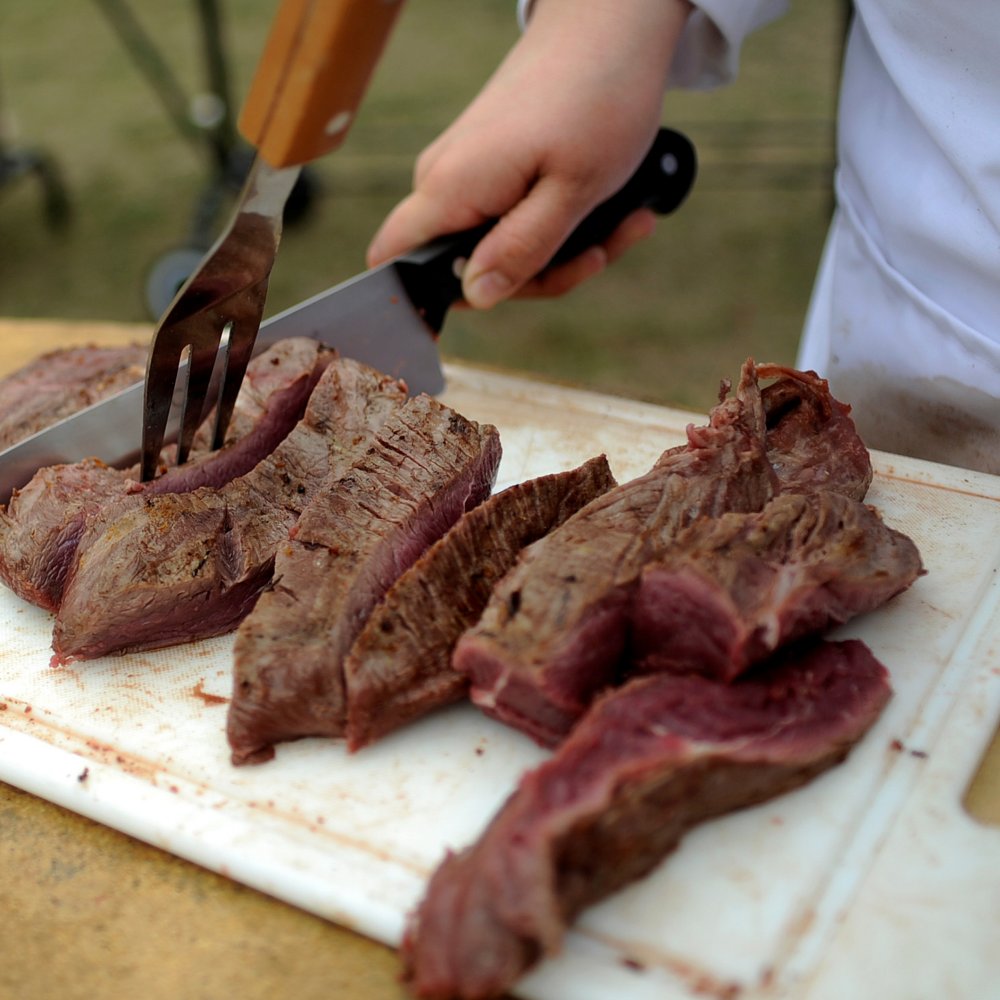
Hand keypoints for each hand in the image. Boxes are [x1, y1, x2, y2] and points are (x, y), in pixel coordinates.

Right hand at [367, 0, 691, 308]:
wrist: (610, 25)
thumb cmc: (596, 99)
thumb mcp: (570, 192)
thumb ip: (520, 250)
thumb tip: (475, 297)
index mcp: (450, 189)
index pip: (394, 262)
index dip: (429, 299)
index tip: (503, 296)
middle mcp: (445, 181)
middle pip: (465, 269)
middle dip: (539, 276)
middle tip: (601, 253)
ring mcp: (467, 173)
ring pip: (500, 247)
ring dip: (564, 251)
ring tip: (625, 224)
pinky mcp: (491, 165)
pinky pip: (514, 218)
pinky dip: (561, 223)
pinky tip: (614, 210)